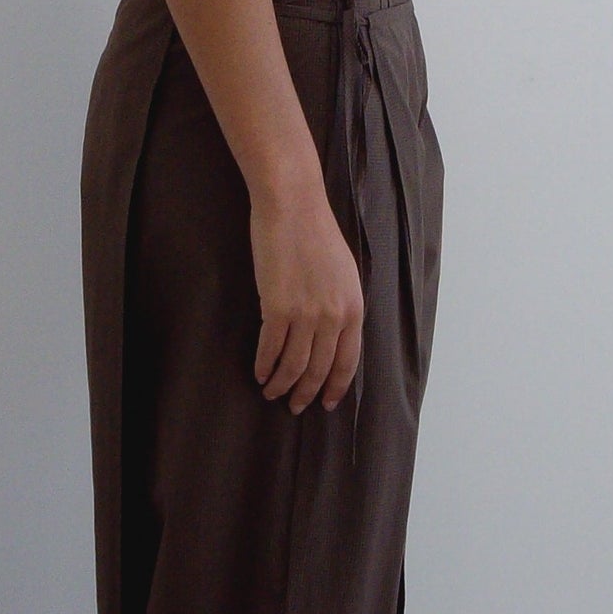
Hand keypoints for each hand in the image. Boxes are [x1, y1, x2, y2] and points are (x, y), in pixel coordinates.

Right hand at [250, 181, 363, 412]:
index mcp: (353, 308)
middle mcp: (333, 317)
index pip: (347, 361)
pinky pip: (270, 348)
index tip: (326, 403)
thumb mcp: (344, 273)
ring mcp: (306, 314)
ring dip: (282, 384)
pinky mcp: (277, 308)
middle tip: (295, 406)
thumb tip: (332, 335)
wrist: (293, 207)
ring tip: (272, 393)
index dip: (335, 386)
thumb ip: (341, 305)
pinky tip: (259, 372)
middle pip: (320, 369)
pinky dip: (264, 365)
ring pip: (294, 365)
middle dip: (307, 393)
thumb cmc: (316, 234)